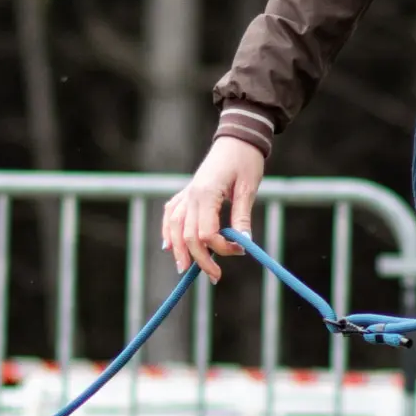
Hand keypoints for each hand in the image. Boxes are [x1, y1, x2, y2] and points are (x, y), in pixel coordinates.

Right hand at [162, 136, 264, 282]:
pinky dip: (167, 232)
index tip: (240, 251)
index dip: (221, 247)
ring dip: (178, 251)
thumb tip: (244, 243)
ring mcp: (184, 195)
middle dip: (200, 259)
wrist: (237, 138)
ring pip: (173, 229)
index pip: (205, 232)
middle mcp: (190, 196)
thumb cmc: (245, 161)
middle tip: (215, 276)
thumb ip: (242, 217)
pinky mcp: (185, 194)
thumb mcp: (248, 188)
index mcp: (205, 194)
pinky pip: (170, 216)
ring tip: (184, 269)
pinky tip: (168, 246)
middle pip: (186, 236)